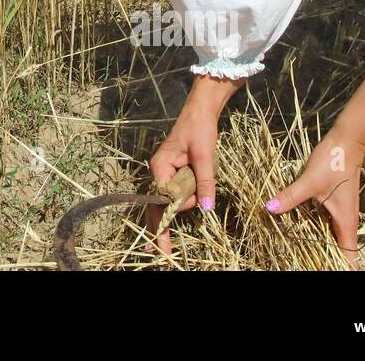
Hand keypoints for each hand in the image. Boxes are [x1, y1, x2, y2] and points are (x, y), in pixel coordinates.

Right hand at [147, 108, 218, 254]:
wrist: (200, 111)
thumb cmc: (200, 130)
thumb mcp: (204, 157)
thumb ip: (205, 183)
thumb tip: (207, 209)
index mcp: (160, 167)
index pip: (162, 199)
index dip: (173, 213)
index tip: (172, 234)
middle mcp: (158, 171)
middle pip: (157, 205)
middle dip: (160, 228)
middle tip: (162, 253)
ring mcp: (165, 172)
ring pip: (169, 199)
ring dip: (184, 204)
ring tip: (202, 196)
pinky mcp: (174, 171)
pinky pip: (175, 192)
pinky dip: (182, 201)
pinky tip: (191, 204)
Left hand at [267, 130, 364, 267]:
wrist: (345, 142)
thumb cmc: (333, 163)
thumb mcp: (309, 182)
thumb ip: (290, 197)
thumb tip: (270, 208)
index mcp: (346, 223)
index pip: (349, 256)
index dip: (341, 268)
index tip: (324, 271)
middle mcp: (346, 221)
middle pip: (340, 250)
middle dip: (326, 260)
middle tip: (304, 264)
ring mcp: (341, 212)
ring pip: (333, 236)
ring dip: (322, 245)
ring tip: (302, 254)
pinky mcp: (335, 202)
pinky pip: (328, 223)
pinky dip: (318, 229)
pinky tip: (301, 228)